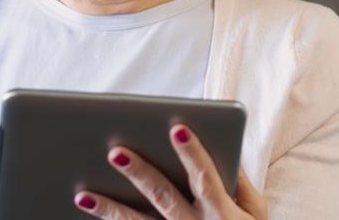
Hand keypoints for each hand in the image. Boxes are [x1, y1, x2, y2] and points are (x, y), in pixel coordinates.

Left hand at [73, 124, 267, 219]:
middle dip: (139, 174)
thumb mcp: (255, 214)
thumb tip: (226, 151)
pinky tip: (86, 213)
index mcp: (222, 214)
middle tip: (115, 152)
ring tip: (83, 195)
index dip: (192, 154)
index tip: (177, 129)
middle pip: (163, 197)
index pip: (205, 179)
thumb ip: (240, 184)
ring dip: (110, 209)